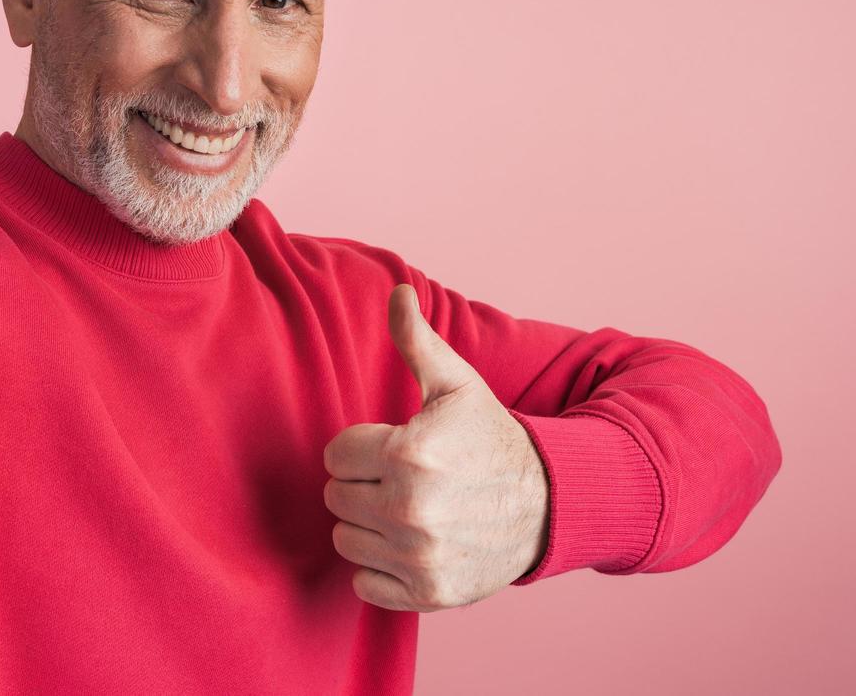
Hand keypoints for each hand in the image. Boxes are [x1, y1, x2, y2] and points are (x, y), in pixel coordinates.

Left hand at [322, 283, 549, 611]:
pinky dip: (381, 569)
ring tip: (408, 509)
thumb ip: (416, 342)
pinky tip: (412, 545)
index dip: (361, 447)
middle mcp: (409, 510)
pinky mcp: (427, 594)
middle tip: (403, 478)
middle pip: (336, 497)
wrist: (550, 504)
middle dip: (363, 484)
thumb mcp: (456, 385)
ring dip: (368, 526)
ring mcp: (418, 557)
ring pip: (345, 540)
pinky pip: (364, 583)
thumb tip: (398, 290)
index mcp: (408, 454)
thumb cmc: (491, 439)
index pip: (335, 455)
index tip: (392, 447)